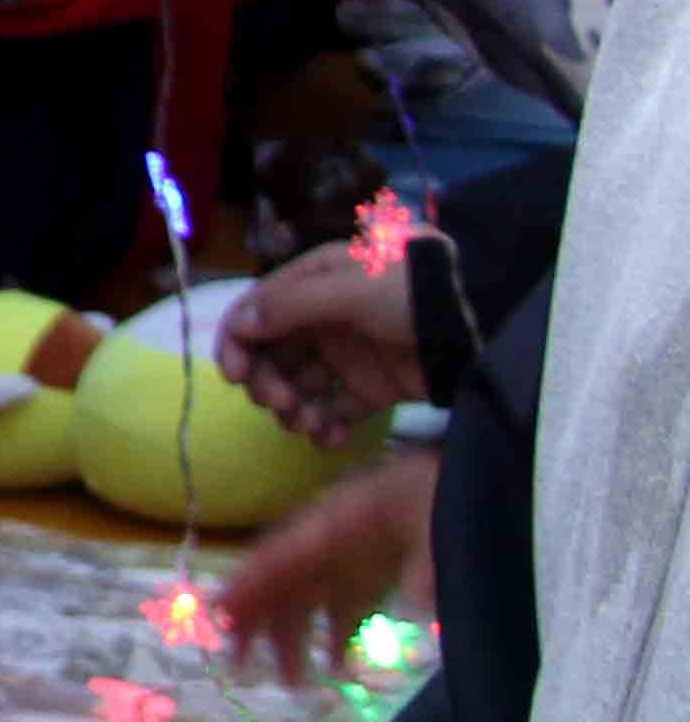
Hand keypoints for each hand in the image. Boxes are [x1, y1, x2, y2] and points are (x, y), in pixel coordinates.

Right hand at [213, 455, 437, 686]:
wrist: (468, 477)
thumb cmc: (444, 491)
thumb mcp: (441, 522)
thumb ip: (427, 568)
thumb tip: (417, 613)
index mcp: (335, 524)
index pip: (279, 558)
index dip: (245, 587)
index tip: (217, 618)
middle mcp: (329, 545)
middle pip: (280, 584)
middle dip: (256, 623)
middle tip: (239, 665)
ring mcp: (348, 562)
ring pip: (304, 601)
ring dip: (292, 639)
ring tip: (293, 684)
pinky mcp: (371, 576)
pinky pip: (338, 608)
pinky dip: (331, 637)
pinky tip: (335, 666)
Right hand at [219, 243, 429, 445]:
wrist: (487, 323)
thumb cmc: (414, 293)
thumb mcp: (350, 288)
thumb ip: (290, 305)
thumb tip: (240, 327)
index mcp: (313, 283)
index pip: (256, 312)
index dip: (237, 344)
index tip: (235, 377)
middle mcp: (324, 318)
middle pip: (272, 354)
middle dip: (267, 382)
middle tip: (281, 405)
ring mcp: (349, 354)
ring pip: (299, 386)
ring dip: (293, 409)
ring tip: (308, 426)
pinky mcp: (374, 387)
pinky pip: (335, 410)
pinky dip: (325, 426)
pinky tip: (330, 438)